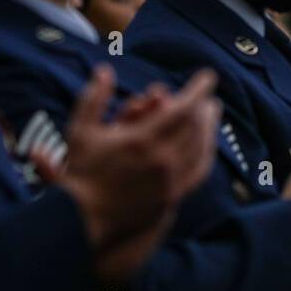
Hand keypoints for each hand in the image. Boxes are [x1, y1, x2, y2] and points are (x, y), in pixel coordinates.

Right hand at [44, 66, 221, 279]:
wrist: (83, 220)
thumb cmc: (80, 173)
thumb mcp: (80, 131)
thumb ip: (94, 98)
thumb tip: (105, 70)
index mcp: (141, 141)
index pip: (182, 109)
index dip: (198, 90)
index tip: (208, 76)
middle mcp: (162, 161)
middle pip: (196, 127)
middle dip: (204, 108)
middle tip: (208, 97)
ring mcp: (170, 181)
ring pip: (201, 148)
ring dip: (209, 128)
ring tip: (210, 116)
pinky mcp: (172, 196)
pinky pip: (198, 171)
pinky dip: (206, 153)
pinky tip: (206, 146)